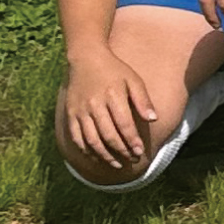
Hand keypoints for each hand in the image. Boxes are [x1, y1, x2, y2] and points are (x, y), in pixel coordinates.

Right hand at [58, 50, 157, 170]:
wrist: (86, 59)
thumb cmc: (115, 70)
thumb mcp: (133, 79)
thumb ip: (143, 100)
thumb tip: (154, 119)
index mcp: (113, 95)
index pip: (124, 124)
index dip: (132, 141)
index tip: (140, 152)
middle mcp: (95, 105)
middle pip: (108, 135)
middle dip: (121, 151)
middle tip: (132, 160)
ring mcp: (80, 111)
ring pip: (91, 140)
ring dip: (104, 155)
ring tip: (117, 164)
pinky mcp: (70, 114)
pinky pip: (77, 138)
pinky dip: (87, 150)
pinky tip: (97, 156)